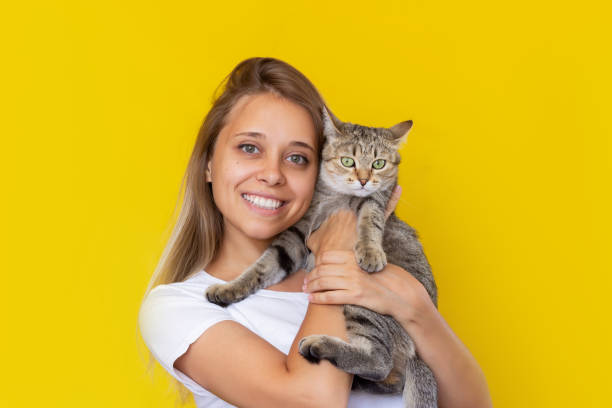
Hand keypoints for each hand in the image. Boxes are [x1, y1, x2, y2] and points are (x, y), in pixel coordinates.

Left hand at [302, 185, 433, 323]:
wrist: (403, 294)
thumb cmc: (388, 279)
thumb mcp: (370, 264)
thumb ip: (355, 262)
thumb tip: (340, 264)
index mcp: (355, 257)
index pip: (327, 257)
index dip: (316, 264)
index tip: (312, 270)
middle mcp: (352, 267)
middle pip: (322, 269)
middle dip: (310, 277)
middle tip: (304, 284)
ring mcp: (354, 281)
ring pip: (323, 282)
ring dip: (311, 287)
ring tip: (306, 291)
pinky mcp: (356, 296)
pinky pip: (331, 297)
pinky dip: (318, 298)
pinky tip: (312, 300)